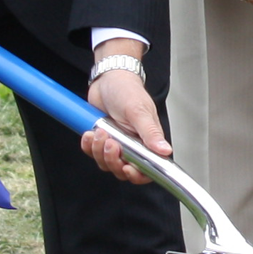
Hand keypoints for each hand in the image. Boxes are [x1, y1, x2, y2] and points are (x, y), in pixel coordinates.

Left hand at [78, 40, 166, 183]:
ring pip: (105, 163)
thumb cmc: (128, 90)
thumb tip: (165, 151)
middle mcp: (132, 146)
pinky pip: (92, 153)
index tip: (127, 168)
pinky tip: (89, 133)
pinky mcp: (101, 139)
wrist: (108, 78)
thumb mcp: (139, 111)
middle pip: (122, 170)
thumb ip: (151, 133)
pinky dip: (88, 146)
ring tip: (100, 132)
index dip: (137, 175)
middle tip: (111, 143)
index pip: (146, 170)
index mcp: (147, 141)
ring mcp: (116, 143)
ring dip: (99, 152)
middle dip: (113, 160)